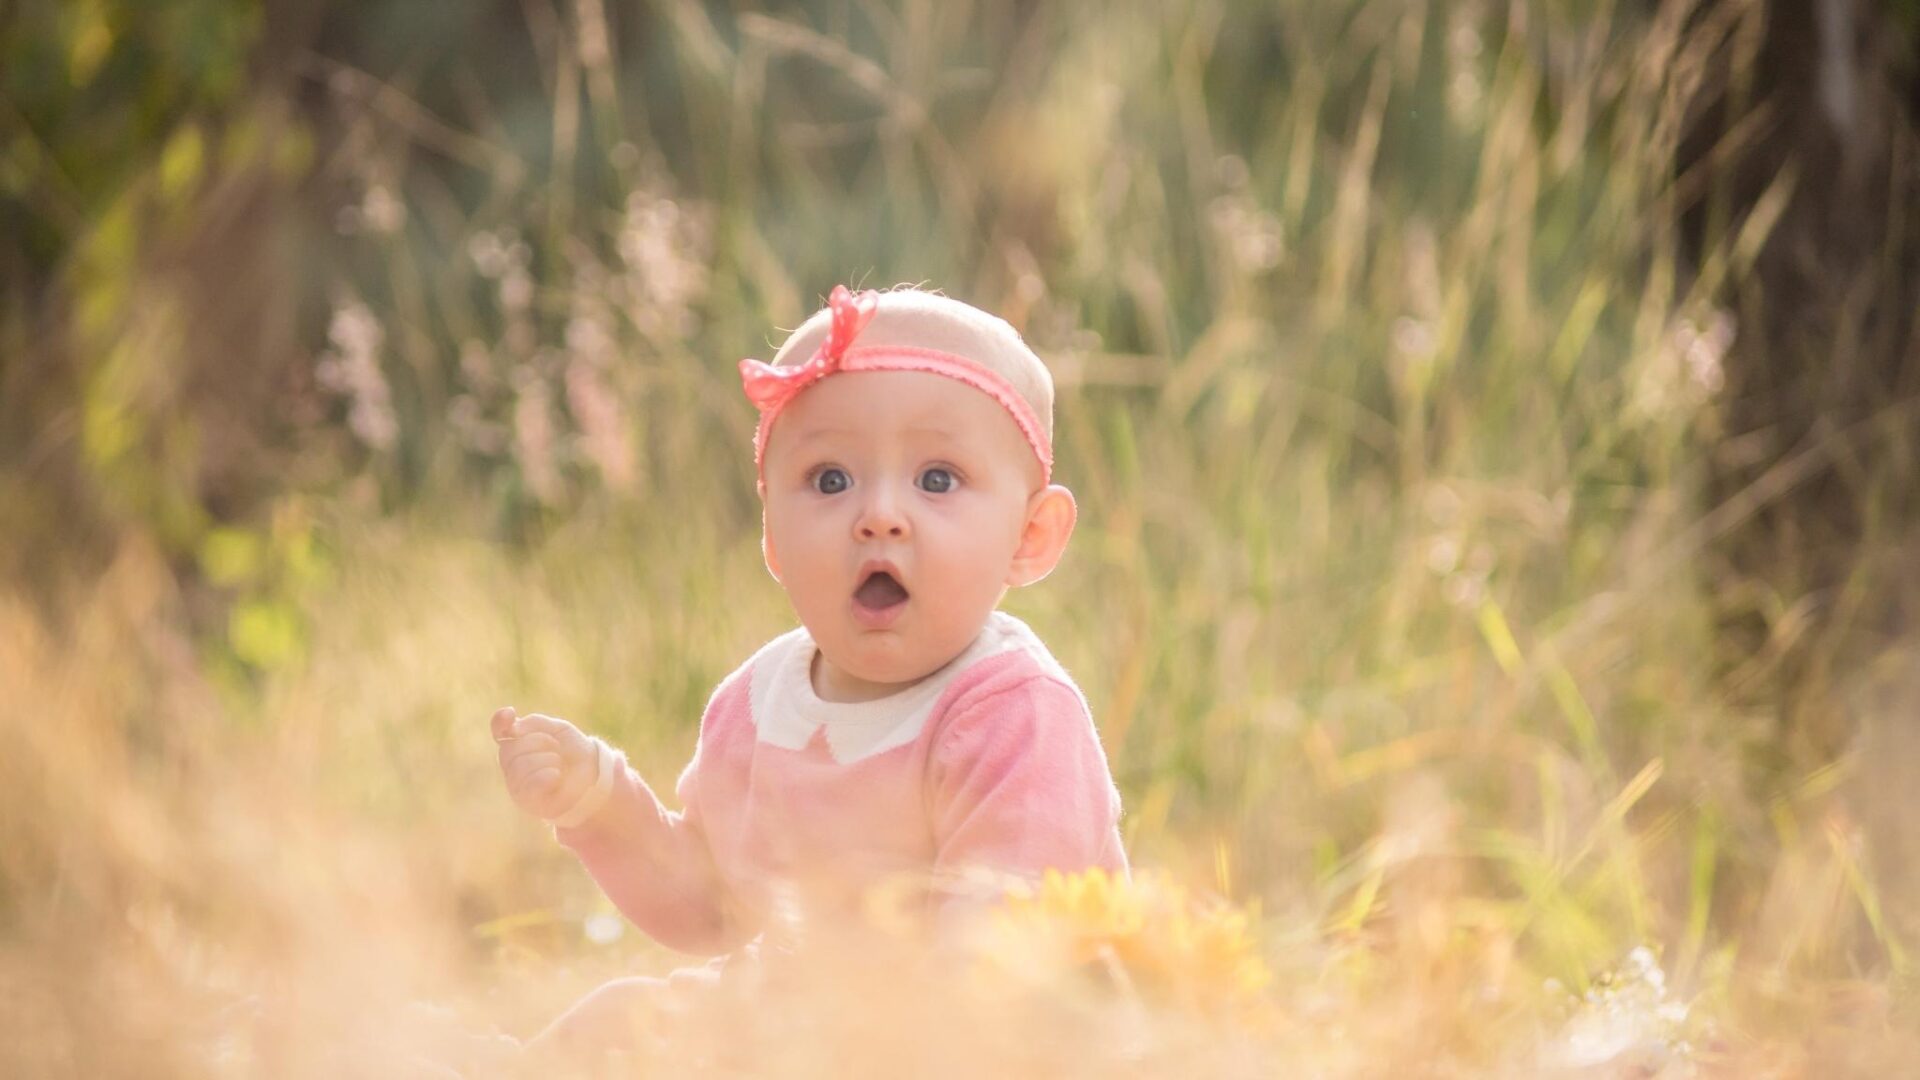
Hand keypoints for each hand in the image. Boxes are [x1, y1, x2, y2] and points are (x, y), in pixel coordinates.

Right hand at [491, 706, 599, 821]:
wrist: (591, 774)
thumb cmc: (572, 752)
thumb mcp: (558, 729)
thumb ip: (535, 723)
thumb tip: (513, 727)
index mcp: (516, 744)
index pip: (499, 731)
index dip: (500, 722)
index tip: (510, 713)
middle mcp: (511, 764)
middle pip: (511, 748)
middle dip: (540, 742)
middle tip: (557, 748)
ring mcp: (515, 784)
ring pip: (521, 765)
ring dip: (549, 759)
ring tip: (560, 765)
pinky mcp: (526, 801)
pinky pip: (529, 785)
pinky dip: (547, 776)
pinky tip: (556, 776)